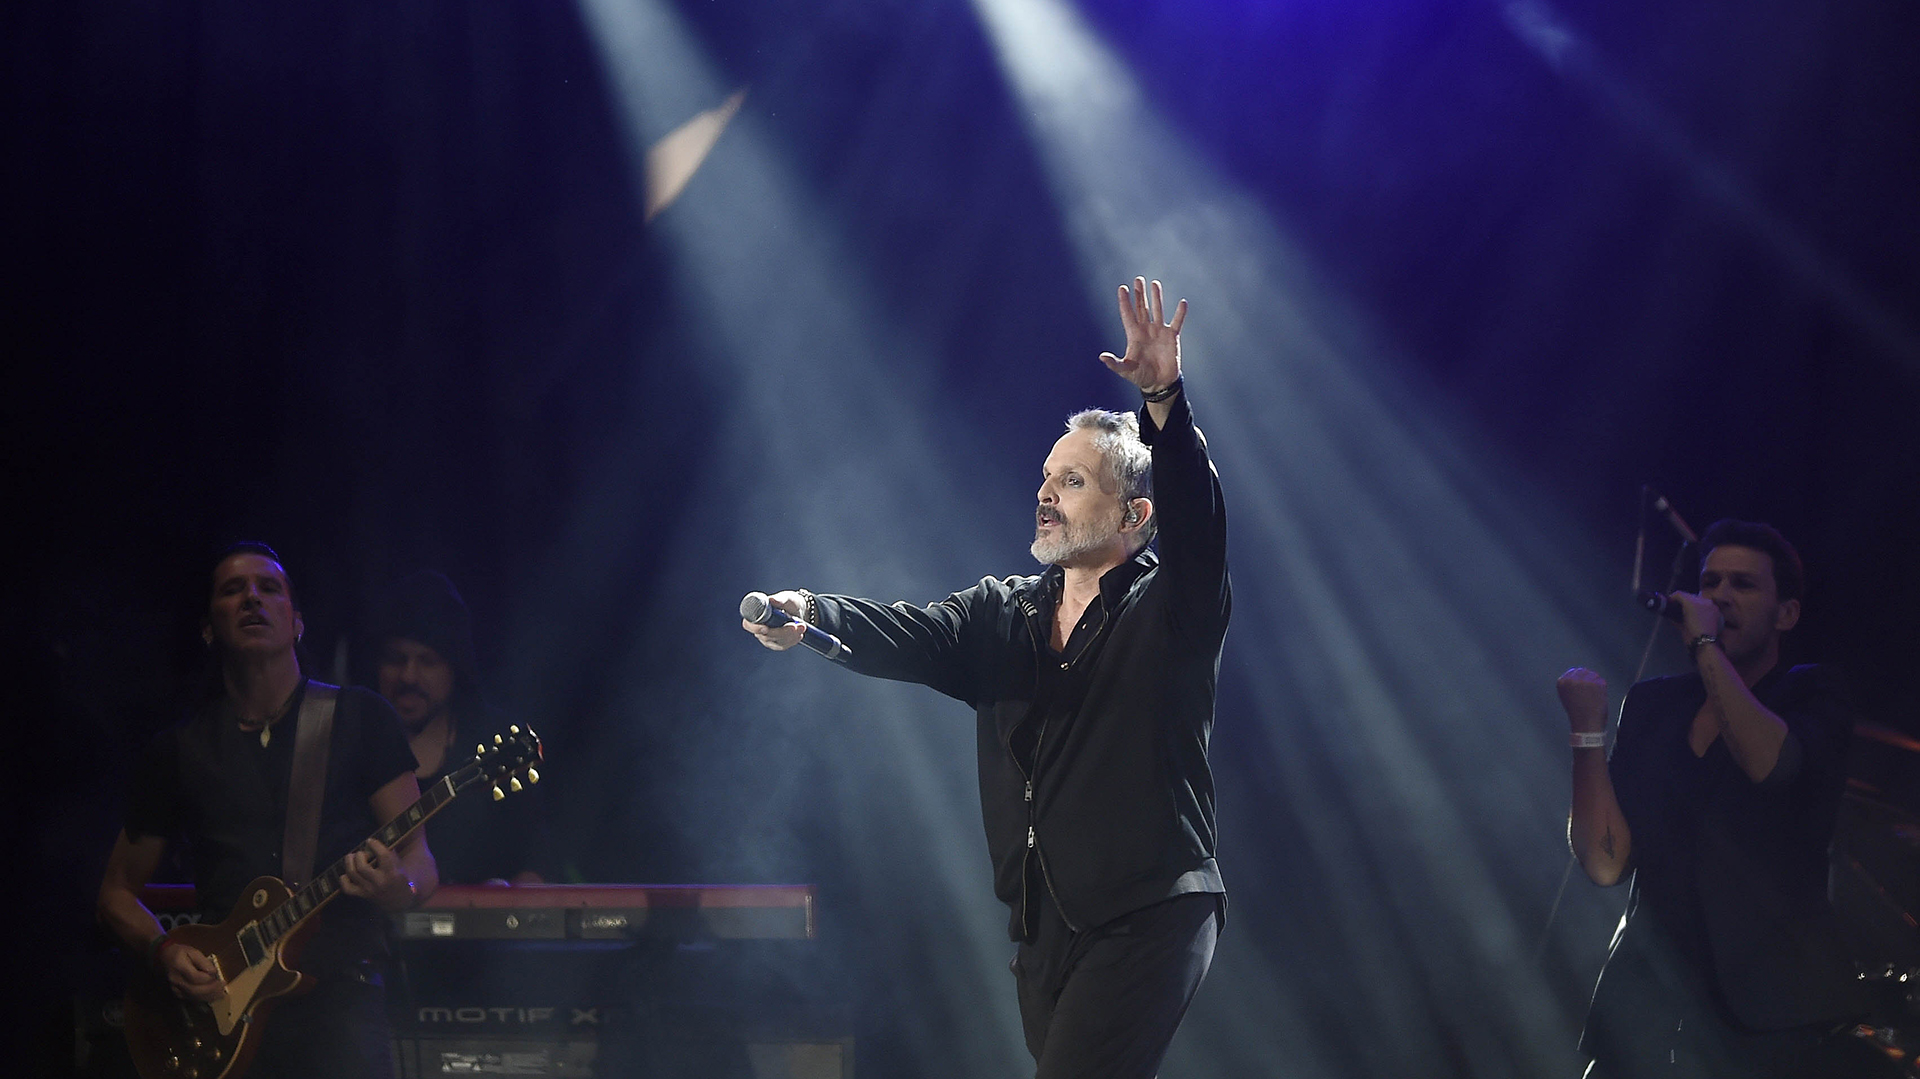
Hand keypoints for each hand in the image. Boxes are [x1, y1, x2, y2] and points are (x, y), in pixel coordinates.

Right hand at [159, 940, 224, 1001]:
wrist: (164, 956)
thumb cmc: (180, 952)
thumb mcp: (193, 951)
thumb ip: (203, 962)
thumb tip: (213, 972)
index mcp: (179, 967)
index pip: (195, 977)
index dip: (208, 979)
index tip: (219, 977)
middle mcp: (176, 980)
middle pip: (194, 990)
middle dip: (211, 990)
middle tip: (223, 987)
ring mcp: (175, 987)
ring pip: (193, 996)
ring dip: (208, 996)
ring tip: (220, 994)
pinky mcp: (176, 992)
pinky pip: (190, 998)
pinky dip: (201, 998)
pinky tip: (211, 996)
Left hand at [340, 838, 411, 909]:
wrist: (399, 902)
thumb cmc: (400, 880)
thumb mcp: (400, 867)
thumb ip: (390, 855)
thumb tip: (376, 843)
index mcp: (392, 873)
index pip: (383, 856)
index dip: (375, 845)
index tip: (370, 841)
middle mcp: (379, 882)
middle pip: (362, 866)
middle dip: (359, 855)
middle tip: (361, 853)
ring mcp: (368, 890)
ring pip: (352, 874)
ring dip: (349, 862)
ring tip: (351, 857)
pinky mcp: (361, 895)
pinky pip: (347, 888)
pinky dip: (343, 879)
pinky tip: (348, 873)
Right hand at [741, 590, 808, 650]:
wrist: (800, 610)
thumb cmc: (789, 602)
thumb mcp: (786, 598)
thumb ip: (779, 600)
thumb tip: (771, 600)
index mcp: (755, 615)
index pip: (748, 625)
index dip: (755, 628)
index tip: (766, 628)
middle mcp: (758, 628)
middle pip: (766, 636)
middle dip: (782, 632)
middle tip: (795, 625)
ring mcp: (767, 638)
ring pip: (776, 642)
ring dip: (791, 635)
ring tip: (802, 626)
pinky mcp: (776, 644)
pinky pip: (783, 645)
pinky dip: (793, 639)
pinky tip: (800, 633)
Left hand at [1099, 277, 1186, 392]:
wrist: (1159, 383)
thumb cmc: (1140, 376)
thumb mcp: (1126, 370)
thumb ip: (1114, 363)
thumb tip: (1102, 357)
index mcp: (1134, 335)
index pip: (1128, 314)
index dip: (1125, 302)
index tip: (1122, 288)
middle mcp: (1146, 330)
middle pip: (1142, 308)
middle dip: (1140, 294)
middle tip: (1138, 280)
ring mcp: (1159, 332)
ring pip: (1157, 310)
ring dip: (1156, 297)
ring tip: (1154, 283)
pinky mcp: (1172, 337)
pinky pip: (1177, 322)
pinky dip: (1180, 313)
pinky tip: (1182, 303)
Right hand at [1556, 668, 1607, 732]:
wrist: (1586, 725)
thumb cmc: (1578, 713)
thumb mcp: (1568, 696)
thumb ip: (1571, 683)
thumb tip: (1581, 672)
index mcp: (1561, 682)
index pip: (1574, 671)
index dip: (1580, 680)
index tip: (1582, 691)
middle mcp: (1571, 680)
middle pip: (1584, 671)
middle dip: (1588, 680)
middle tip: (1588, 694)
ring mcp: (1584, 681)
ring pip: (1594, 675)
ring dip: (1596, 685)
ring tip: (1592, 698)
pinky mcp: (1596, 684)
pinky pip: (1602, 681)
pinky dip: (1602, 690)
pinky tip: (1597, 699)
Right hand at [1665, 591, 1722, 640]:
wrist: (1706, 643)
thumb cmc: (1690, 634)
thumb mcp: (1679, 625)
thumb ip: (1674, 617)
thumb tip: (1671, 615)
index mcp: (1691, 602)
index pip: (1679, 594)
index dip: (1672, 598)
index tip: (1670, 602)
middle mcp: (1702, 600)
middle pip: (1690, 596)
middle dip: (1684, 601)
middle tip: (1679, 608)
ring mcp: (1712, 605)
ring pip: (1700, 600)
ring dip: (1694, 604)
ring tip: (1690, 612)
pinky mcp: (1717, 612)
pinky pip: (1708, 606)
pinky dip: (1703, 609)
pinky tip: (1700, 616)